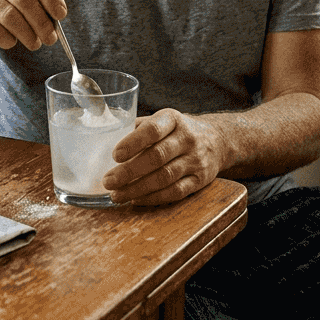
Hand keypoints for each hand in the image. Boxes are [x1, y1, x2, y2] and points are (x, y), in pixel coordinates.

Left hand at [102, 108, 229, 205]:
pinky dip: (153, 198)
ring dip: (138, 189)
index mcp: (173, 119)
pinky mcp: (200, 180)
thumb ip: (137, 129)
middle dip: (130, 172)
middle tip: (108, 181)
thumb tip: (103, 141)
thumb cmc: (177, 131)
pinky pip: (176, 192)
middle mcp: (187, 138)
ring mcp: (195, 160)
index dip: (133, 143)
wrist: (216, 140)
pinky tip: (136, 200)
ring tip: (116, 195)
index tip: (115, 155)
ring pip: (165, 177)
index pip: (153, 129)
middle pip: (157, 157)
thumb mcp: (162, 120)